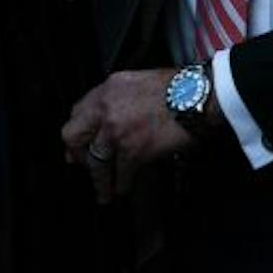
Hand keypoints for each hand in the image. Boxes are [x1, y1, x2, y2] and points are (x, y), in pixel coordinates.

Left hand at [59, 68, 193, 204]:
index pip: (78, 111)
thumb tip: (114, 118)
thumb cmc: (180, 87)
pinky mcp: (133, 150)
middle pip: (73, 135)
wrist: (200, 96)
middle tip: (85, 165)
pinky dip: (122, 184)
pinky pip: (119, 173)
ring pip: (95, 161)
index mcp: (109, 89)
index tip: (82, 142)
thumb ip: (121, 98)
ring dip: (99, 179)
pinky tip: (124, 188)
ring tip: (103, 191)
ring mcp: (117, 130)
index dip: (80, 130)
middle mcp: (106, 108)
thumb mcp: (141, 81)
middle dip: (78, 154)